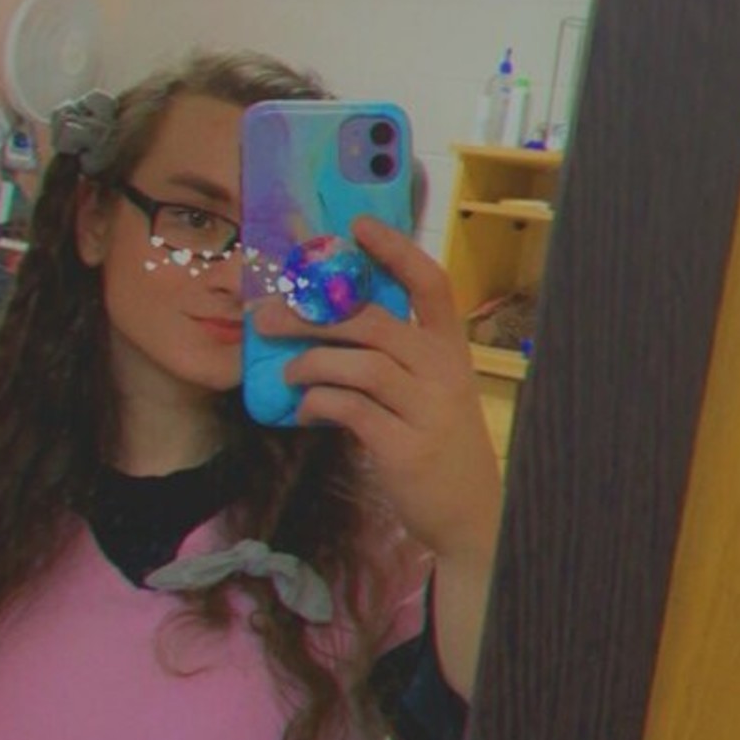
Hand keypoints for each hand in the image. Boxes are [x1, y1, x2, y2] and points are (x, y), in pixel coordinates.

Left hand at [252, 217, 500, 563]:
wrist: (470, 513)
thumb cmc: (439, 441)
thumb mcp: (431, 390)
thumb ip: (394, 356)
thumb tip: (324, 323)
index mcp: (451, 349)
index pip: (431, 283)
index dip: (395, 250)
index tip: (357, 226)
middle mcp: (443, 372)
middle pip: (375, 321)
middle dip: (314, 313)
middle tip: (268, 315)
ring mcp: (427, 410)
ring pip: (360, 364)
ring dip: (311, 362)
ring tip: (285, 372)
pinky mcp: (404, 448)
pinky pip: (351, 410)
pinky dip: (319, 403)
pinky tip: (304, 409)